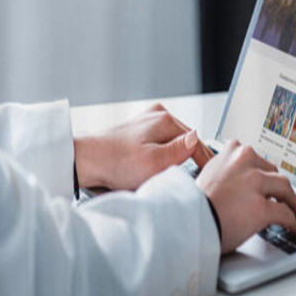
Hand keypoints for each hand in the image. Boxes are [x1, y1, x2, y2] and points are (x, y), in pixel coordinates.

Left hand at [73, 102, 212, 191]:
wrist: (84, 162)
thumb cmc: (114, 163)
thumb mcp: (155, 162)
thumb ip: (180, 151)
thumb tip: (197, 140)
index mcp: (165, 120)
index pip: (196, 142)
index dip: (205, 161)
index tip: (211, 176)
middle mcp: (157, 116)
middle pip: (185, 142)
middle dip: (188, 160)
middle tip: (193, 179)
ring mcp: (146, 123)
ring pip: (171, 143)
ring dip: (173, 159)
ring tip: (171, 175)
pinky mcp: (136, 132)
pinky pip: (158, 145)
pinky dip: (160, 157)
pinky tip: (153, 169)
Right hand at [196, 140, 295, 254]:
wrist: (185, 223)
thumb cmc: (192, 205)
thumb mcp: (207, 175)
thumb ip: (225, 172)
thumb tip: (238, 183)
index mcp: (232, 152)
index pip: (257, 159)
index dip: (264, 173)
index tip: (267, 181)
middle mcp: (245, 161)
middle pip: (274, 172)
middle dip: (279, 187)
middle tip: (283, 199)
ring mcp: (255, 183)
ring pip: (285, 189)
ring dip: (292, 202)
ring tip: (294, 212)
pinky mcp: (262, 207)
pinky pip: (285, 214)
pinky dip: (292, 221)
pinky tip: (294, 227)